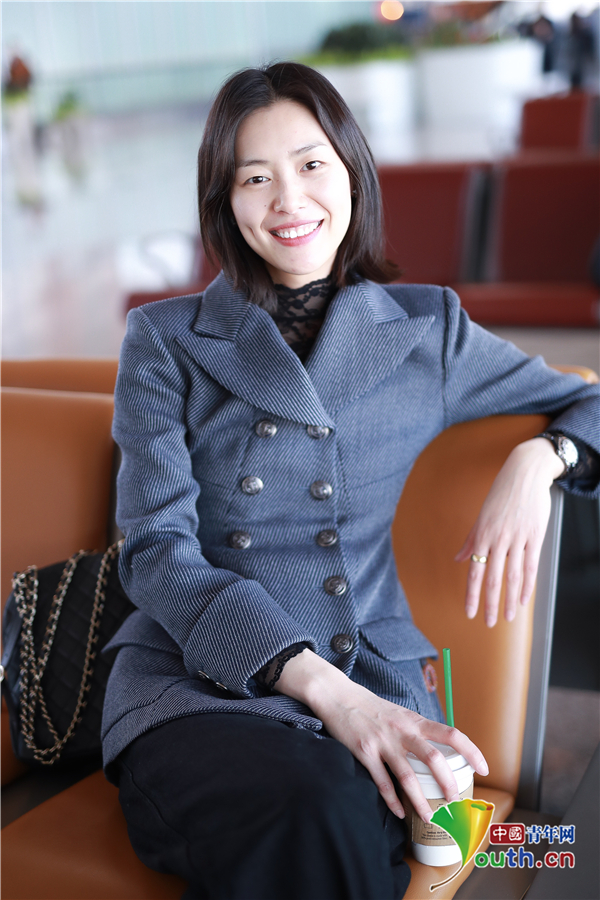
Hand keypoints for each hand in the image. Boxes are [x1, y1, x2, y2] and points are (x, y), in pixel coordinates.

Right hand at [276, 649, 488, 822]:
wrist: (339, 696)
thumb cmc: (372, 708)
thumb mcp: (400, 714)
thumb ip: (418, 731)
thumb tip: (438, 752)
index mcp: (415, 721)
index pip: (452, 734)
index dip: (471, 751)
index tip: (484, 769)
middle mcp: (402, 730)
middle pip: (434, 758)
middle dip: (448, 783)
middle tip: (455, 801)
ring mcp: (383, 742)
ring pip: (408, 776)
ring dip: (421, 801)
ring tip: (429, 817)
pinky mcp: (364, 752)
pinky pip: (382, 782)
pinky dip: (392, 800)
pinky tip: (399, 812)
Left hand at [455, 438, 563, 626]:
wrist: (524, 473)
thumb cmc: (501, 494)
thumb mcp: (481, 516)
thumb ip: (471, 540)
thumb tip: (459, 559)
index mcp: (481, 535)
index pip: (474, 572)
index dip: (471, 594)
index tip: (469, 612)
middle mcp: (498, 539)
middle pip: (492, 578)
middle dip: (489, 603)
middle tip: (488, 623)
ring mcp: (517, 538)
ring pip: (512, 576)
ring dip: (509, 600)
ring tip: (508, 617)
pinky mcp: (535, 536)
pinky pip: (530, 565)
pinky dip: (527, 585)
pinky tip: (523, 599)